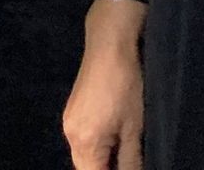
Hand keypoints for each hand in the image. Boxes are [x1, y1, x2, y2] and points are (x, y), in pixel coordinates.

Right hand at [64, 1, 144, 169]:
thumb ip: (130, 160)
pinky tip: (112, 140)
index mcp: (85, 142)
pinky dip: (95, 147)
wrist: (109, 46)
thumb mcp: (134, 128)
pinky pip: (81, 141)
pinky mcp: (72, 110)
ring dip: (99, 161)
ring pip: (82, 155)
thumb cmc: (126, 86)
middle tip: (126, 164)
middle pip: (84, 167)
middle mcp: (70, 134)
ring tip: (121, 156)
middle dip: (103, 169)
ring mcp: (69, 121)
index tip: (126, 168)